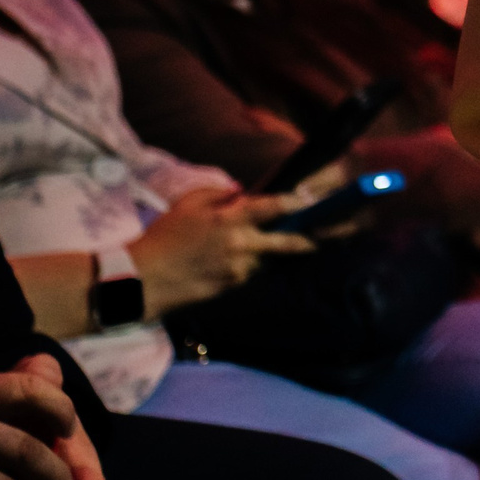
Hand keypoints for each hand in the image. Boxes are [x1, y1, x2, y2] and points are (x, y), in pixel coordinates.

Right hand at [129, 186, 314, 317]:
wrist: (144, 280)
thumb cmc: (164, 236)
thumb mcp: (189, 203)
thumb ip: (221, 194)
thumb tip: (244, 193)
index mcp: (231, 218)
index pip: (275, 207)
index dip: (298, 202)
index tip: (312, 199)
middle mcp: (242, 244)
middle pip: (291, 242)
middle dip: (314, 238)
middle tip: (336, 232)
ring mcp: (241, 268)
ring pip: (277, 260)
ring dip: (292, 253)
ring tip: (315, 243)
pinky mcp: (235, 286)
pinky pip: (259, 272)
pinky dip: (268, 264)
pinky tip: (274, 258)